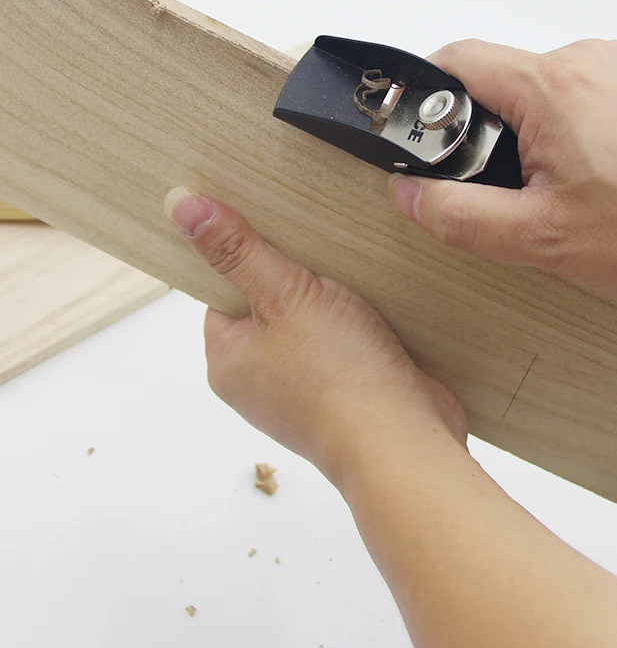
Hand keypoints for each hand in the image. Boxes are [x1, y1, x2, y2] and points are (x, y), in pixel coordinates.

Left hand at [164, 188, 466, 485]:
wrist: (403, 442)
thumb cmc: (340, 377)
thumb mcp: (286, 295)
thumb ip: (238, 250)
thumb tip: (182, 205)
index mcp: (230, 361)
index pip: (225, 292)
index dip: (251, 259)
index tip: (282, 236)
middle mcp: (262, 381)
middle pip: (274, 306)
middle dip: (304, 279)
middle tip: (329, 260)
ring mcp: (308, 392)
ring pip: (316, 326)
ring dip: (340, 302)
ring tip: (361, 283)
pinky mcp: (351, 394)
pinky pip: (349, 347)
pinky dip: (365, 327)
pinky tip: (384, 313)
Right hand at [389, 40, 616, 300]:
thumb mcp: (542, 239)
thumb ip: (460, 214)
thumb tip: (409, 193)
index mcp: (552, 87)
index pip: (456, 62)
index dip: (426, 100)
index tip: (424, 141)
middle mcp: (586, 58)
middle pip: (497, 76)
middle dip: (483, 130)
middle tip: (507, 187)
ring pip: (537, 86)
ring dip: (528, 130)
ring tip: (561, 187)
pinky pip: (577, 90)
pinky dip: (566, 125)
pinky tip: (591, 173)